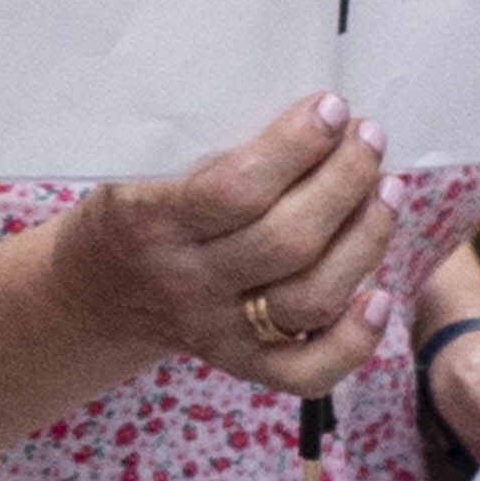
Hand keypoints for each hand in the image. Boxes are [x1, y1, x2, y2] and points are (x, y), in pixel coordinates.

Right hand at [64, 93, 399, 392]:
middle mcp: (187, 284)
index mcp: (152, 224)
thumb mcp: (138, 170)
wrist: (93, 295)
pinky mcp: (241, 364)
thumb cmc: (130, 212)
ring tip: (387, 189)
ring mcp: (217, 331)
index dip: (295, 146)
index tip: (332, 108)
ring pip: (311, 299)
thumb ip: (205, 154)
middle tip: (369, 138)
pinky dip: (355, 340)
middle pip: (288, 244)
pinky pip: (307, 372)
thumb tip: (309, 117)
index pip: (236, 190)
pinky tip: (381, 296)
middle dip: (345, 182)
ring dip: (365, 239)